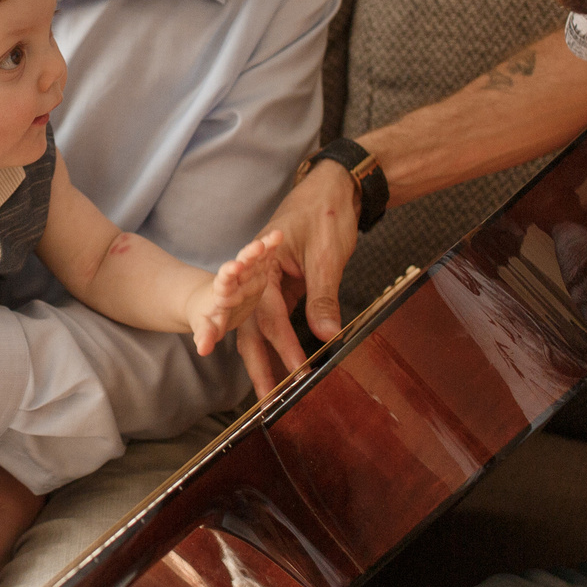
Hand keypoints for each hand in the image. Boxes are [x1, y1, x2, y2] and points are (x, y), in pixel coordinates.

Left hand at [183, 229, 285, 355]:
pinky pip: (265, 256)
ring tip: (272, 237)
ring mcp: (246, 273)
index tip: (232, 267)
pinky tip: (278, 235)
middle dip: (248, 256)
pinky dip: (271, 245)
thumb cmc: (209, 317)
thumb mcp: (207, 327)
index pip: (225, 283)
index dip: (229, 274)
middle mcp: (234, 280)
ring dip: (261, 249)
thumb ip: (206, 334)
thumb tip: (202, 349)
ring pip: (253, 258)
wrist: (209, 301)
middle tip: (256, 247)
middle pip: (242, 266)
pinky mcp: (257, 270)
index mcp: (222, 293)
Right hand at [236, 159, 358, 399]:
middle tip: (266, 400)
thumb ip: (323, 297)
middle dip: (259, 365)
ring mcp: (269, 281)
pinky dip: (278, 342)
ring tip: (270, 392)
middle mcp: (259, 275)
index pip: (270, 314)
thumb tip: (327, 336)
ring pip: (260, 326)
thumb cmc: (327, 213)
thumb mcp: (327, 257)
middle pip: (252, 327)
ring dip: (265, 358)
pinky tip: (284, 363)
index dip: (283, 345)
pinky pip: (275, 318)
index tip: (296, 371)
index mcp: (264, 266)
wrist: (334, 185)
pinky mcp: (282, 284)